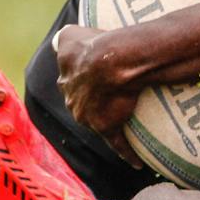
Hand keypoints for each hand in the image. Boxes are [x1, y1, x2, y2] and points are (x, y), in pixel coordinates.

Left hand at [53, 25, 142, 168]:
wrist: (110, 61)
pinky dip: (128, 154)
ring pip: (98, 124)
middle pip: (82, 105)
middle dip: (91, 104)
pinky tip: (136, 163)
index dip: (81, 82)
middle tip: (108, 100)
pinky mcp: (108, 127)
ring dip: (106, 125)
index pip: (71, 85)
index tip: (92, 82)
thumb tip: (63, 38)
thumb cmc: (92, 44)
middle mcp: (73, 102)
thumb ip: (64, 38)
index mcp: (66, 81)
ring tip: (121, 123)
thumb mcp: (69, 35)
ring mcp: (90, 117)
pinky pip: (119, 145)